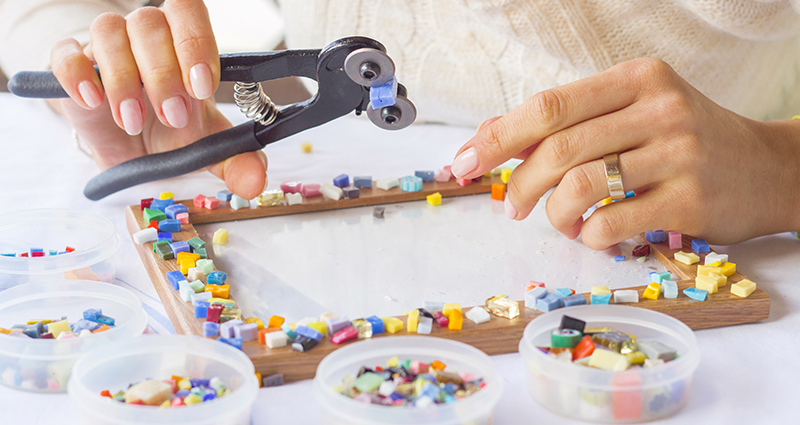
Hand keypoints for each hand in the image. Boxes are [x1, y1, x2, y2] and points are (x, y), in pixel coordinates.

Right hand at [48, 0, 266, 198]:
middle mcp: (145, 35)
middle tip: (172, 117)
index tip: (202, 87)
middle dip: (163, 73)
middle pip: (150, 22)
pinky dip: (77, 74)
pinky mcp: (70, 64)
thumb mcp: (203, 145)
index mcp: (183, 43)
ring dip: (124, 78)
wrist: (126, 144)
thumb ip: (233, 159)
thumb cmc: (168, 129)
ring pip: (108, 31)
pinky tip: (93, 101)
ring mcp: (105, 46)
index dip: (196, 43)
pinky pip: (65, 52)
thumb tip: (256, 180)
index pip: (190, 13)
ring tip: (134, 121)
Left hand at [451, 58, 799, 249]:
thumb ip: (568, 121)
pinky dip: (588, 235)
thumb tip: (490, 137)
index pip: (549, 105)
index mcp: (636, 79)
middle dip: (519, 183)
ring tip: (559, 221)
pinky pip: (612, 223)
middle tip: (511, 206)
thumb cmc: (684, 140)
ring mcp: (678, 153)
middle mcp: (659, 108)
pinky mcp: (690, 199)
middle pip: (558, 148)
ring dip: (554, 214)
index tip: (462, 163)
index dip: (497, 137)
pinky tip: (593, 232)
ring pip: (581, 186)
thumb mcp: (631, 112)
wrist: (768, 168)